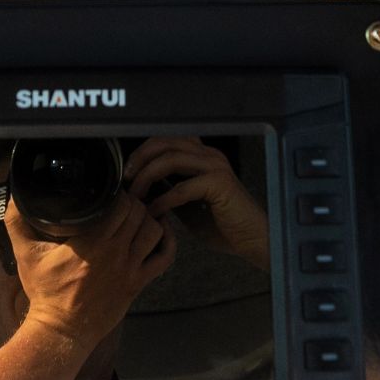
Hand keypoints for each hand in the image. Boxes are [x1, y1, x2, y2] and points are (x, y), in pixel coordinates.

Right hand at [6, 190, 174, 352]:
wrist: (62, 330)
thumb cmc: (45, 292)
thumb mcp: (26, 254)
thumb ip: (17, 223)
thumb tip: (14, 197)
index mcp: (92, 242)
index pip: (120, 205)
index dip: (118, 194)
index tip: (110, 193)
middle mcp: (115, 253)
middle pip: (139, 213)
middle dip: (133, 203)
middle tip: (123, 202)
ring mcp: (130, 269)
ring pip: (154, 231)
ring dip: (149, 219)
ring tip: (137, 216)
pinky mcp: (138, 284)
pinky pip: (164, 258)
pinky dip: (167, 241)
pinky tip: (159, 233)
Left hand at [125, 137, 269, 269]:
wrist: (252, 239)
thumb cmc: (223, 224)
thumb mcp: (188, 204)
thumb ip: (168, 190)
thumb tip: (141, 186)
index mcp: (202, 155)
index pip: (165, 140)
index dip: (142, 153)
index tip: (127, 172)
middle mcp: (208, 155)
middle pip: (164, 142)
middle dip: (139, 159)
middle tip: (126, 180)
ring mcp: (215, 167)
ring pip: (170, 159)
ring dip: (147, 177)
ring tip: (136, 195)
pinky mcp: (219, 184)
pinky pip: (181, 188)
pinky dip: (162, 200)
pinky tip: (154, 212)